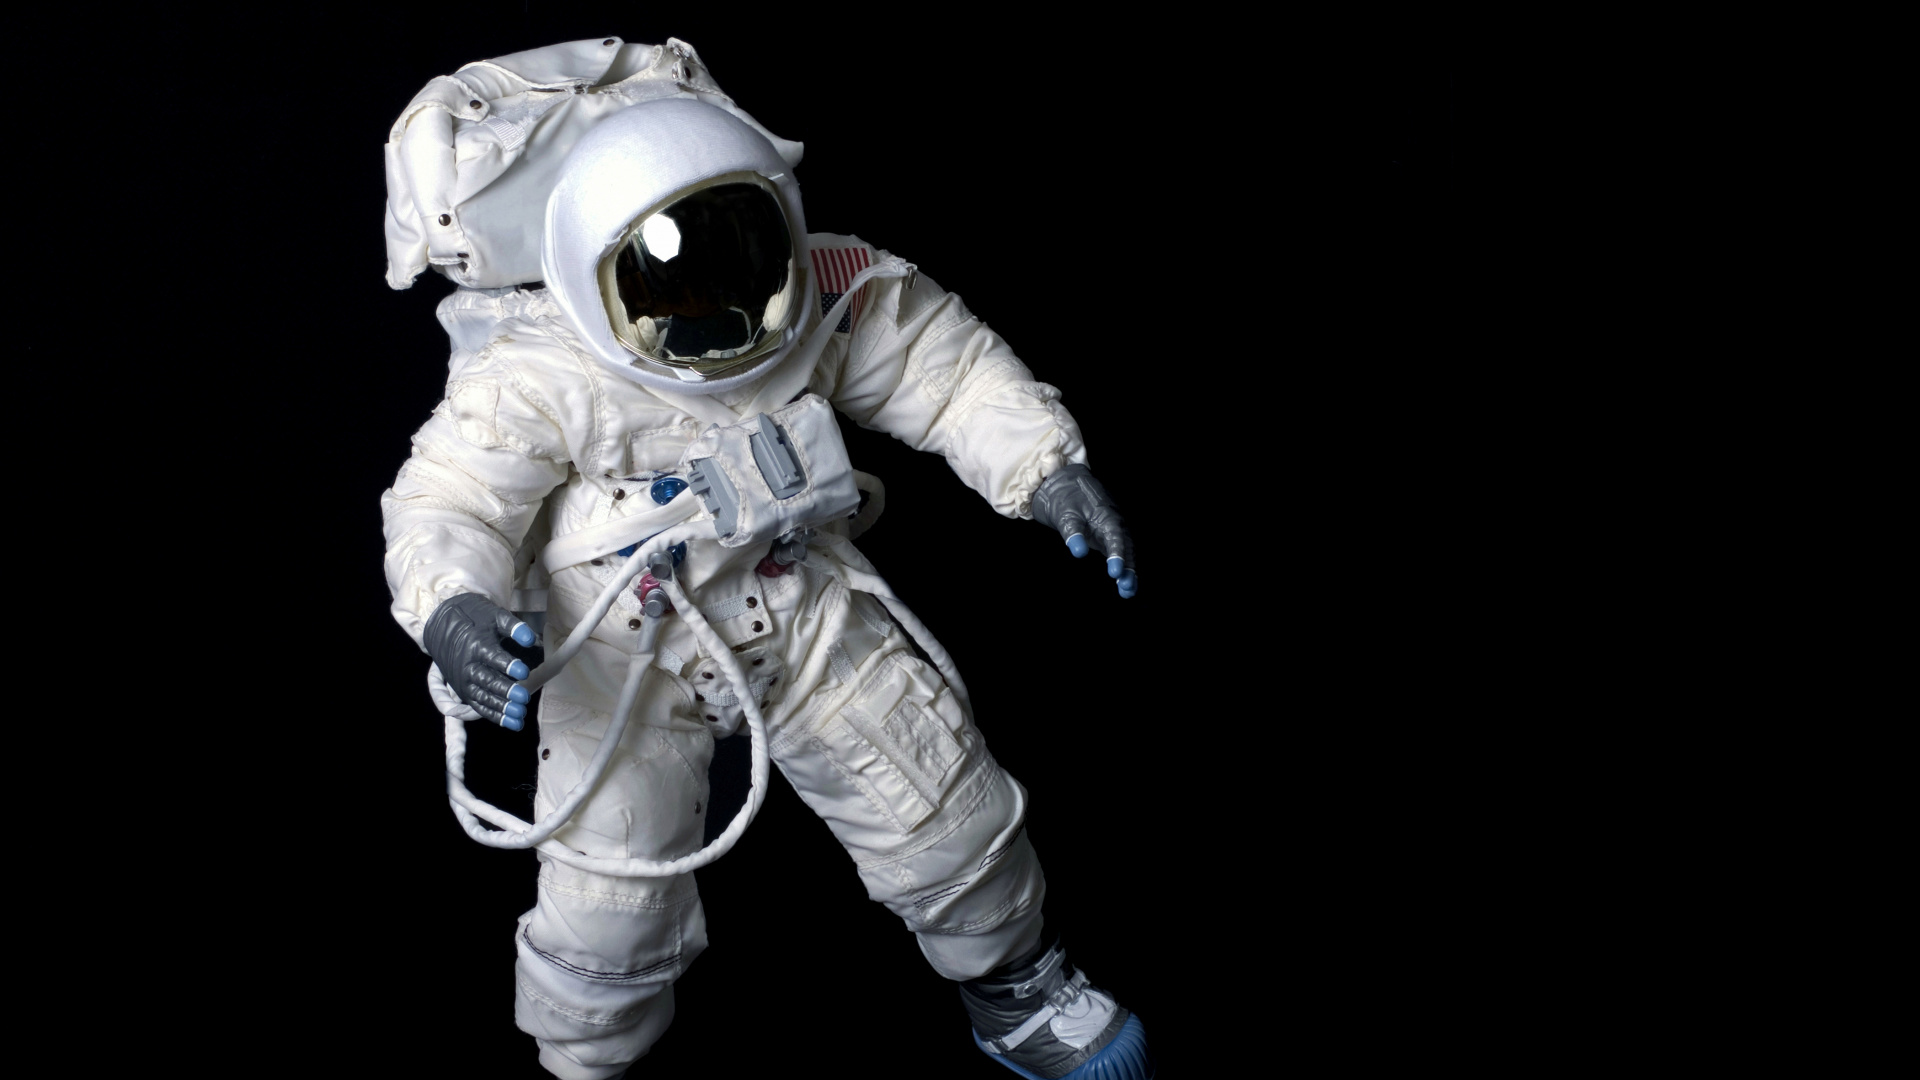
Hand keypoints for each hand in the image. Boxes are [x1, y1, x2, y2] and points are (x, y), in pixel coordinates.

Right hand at [422, 594, 539, 729]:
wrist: (441, 623)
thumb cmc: (475, 619)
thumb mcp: (494, 615)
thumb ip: (514, 626)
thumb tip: (532, 639)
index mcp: (477, 645)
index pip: (493, 657)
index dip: (508, 665)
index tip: (524, 671)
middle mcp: (468, 666)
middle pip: (487, 681)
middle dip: (505, 691)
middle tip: (524, 698)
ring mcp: (464, 681)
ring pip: (482, 697)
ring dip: (501, 707)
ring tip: (520, 715)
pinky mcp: (463, 691)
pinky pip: (478, 706)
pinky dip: (494, 715)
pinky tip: (511, 723)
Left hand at [1031, 464, 1136, 597]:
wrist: (1064, 482)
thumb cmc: (1065, 496)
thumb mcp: (1065, 514)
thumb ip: (1072, 532)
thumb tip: (1079, 552)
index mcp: (1107, 516)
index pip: (1116, 538)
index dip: (1117, 556)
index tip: (1115, 573)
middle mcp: (1115, 523)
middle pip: (1127, 548)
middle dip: (1128, 568)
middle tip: (1126, 587)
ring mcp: (1112, 529)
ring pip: (1126, 552)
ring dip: (1128, 571)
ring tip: (1127, 592)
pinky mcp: (1107, 535)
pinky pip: (1119, 552)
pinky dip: (1122, 566)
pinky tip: (1121, 583)